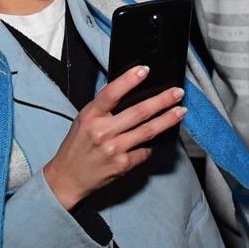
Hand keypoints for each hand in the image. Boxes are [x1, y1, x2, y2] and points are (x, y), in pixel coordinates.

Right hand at [41, 67, 186, 209]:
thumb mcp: (83, 121)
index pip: (111, 93)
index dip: (129, 80)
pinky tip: (160, 137)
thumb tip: (130, 94)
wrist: (68, 177)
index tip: (145, 70)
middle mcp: (102, 132)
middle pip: (138, 112)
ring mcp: (113, 149)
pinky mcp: (122, 164)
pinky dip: (152, 144)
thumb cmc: (77, 146)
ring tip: (181, 111)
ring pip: (148, 131)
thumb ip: (103, 109)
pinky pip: (145, 151)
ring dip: (167, 120)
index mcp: (90, 116)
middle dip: (162, 101)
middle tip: (178, 92)